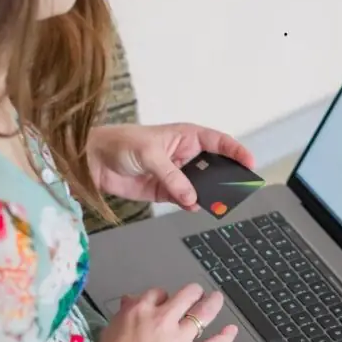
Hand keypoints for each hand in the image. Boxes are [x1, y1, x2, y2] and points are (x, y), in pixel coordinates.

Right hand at [82, 285, 237, 341]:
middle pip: (186, 294)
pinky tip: (231, 331)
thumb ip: (125, 314)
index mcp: (141, 310)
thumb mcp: (110, 331)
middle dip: (192, 293)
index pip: (157, 292)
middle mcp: (163, 319)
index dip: (162, 296)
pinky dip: (225, 338)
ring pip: (204, 313)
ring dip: (213, 303)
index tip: (163, 300)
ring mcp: (180, 338)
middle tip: (194, 294)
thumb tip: (130, 302)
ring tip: (217, 298)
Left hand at [87, 123, 255, 210]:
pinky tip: (194, 205)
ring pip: (201, 186)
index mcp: (186, 136)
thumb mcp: (149, 154)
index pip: (219, 142)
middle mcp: (185, 155)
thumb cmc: (119, 143)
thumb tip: (191, 196)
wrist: (92, 160)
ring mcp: (176, 174)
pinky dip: (191, 203)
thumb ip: (172, 176)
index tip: (249, 162)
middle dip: (226, 177)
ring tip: (217, 202)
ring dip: (208, 194)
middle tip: (237, 189)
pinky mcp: (165, 191)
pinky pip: (185, 199)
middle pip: (215, 167)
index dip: (236, 151)